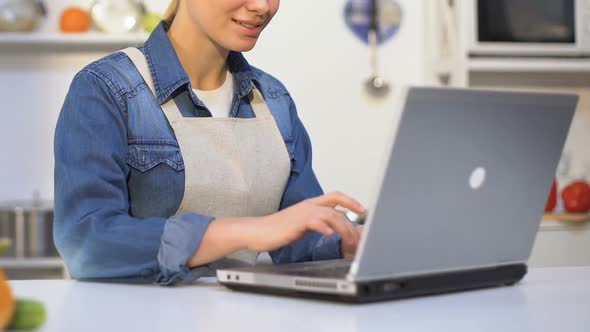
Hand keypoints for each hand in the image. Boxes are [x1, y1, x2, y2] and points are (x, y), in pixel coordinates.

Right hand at [244, 192, 366, 252]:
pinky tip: (331, 235)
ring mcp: (303, 213)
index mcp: (310, 205)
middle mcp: (308, 206)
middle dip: (352, 221)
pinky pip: (315, 222)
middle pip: (337, 207)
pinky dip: (325, 228)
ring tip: (350, 241)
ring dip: (343, 228)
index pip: (335, 196)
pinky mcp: (296, 222)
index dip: (351, 201)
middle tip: (359, 236)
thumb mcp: (301, 225)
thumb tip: (331, 229)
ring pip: (330, 215)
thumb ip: (316, 223)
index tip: (363, 209)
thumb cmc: (277, 230)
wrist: (257, 231)